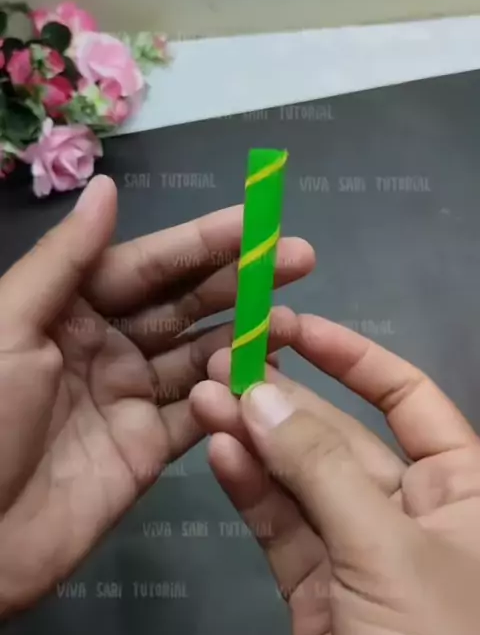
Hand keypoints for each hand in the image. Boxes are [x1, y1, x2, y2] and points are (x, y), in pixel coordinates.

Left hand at [0, 175, 313, 615]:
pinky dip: (234, 395)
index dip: (205, 241)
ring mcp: (130, 397)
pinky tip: (273, 375)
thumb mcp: (10, 326)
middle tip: (301, 260)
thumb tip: (107, 186)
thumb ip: (66, 259)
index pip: (149, 264)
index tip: (260, 222)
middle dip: (240, 280)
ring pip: (200, 355)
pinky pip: (200, 413)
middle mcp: (105, 343)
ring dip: (246, 336)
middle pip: (184, 303)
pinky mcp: (148, 448)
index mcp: (69, 306)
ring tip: (295, 320)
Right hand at [191, 315, 479, 634]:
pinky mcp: (318, 589)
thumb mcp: (389, 549)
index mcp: (461, 482)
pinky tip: (218, 451)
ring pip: (300, 479)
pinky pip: (282, 527)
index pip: (405, 396)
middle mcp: (411, 506)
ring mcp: (359, 547)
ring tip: (203, 398)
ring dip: (254, 439)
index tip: (294, 325)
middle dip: (283, 399)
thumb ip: (321, 471)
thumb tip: (262, 396)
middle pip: (339, 434)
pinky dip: (250, 490)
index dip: (353, 356)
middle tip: (222, 362)